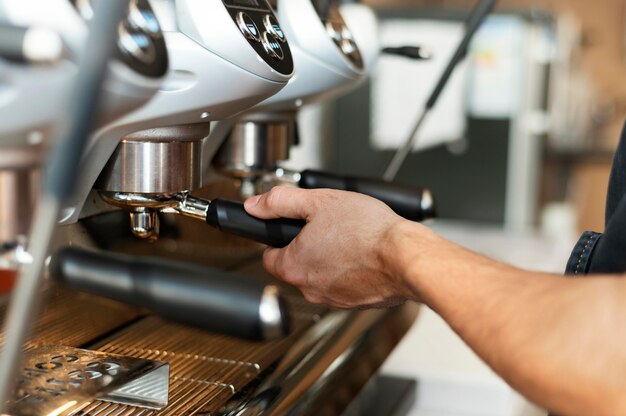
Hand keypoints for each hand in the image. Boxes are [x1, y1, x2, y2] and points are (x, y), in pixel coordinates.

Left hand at [244, 187, 417, 308]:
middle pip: (296, 265)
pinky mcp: (356, 303)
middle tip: (328, 227)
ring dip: (330, 258)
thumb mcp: (319, 201)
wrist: (406, 257)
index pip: (268, 256)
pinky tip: (364, 253)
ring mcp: (334, 299)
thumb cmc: (368, 232)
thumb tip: (256, 205)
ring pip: (321, 275)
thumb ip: (281, 202)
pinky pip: (344, 284)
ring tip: (350, 238)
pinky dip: (350, 270)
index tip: (292, 228)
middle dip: (308, 246)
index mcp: (293, 266)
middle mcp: (309, 289)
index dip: (279, 237)